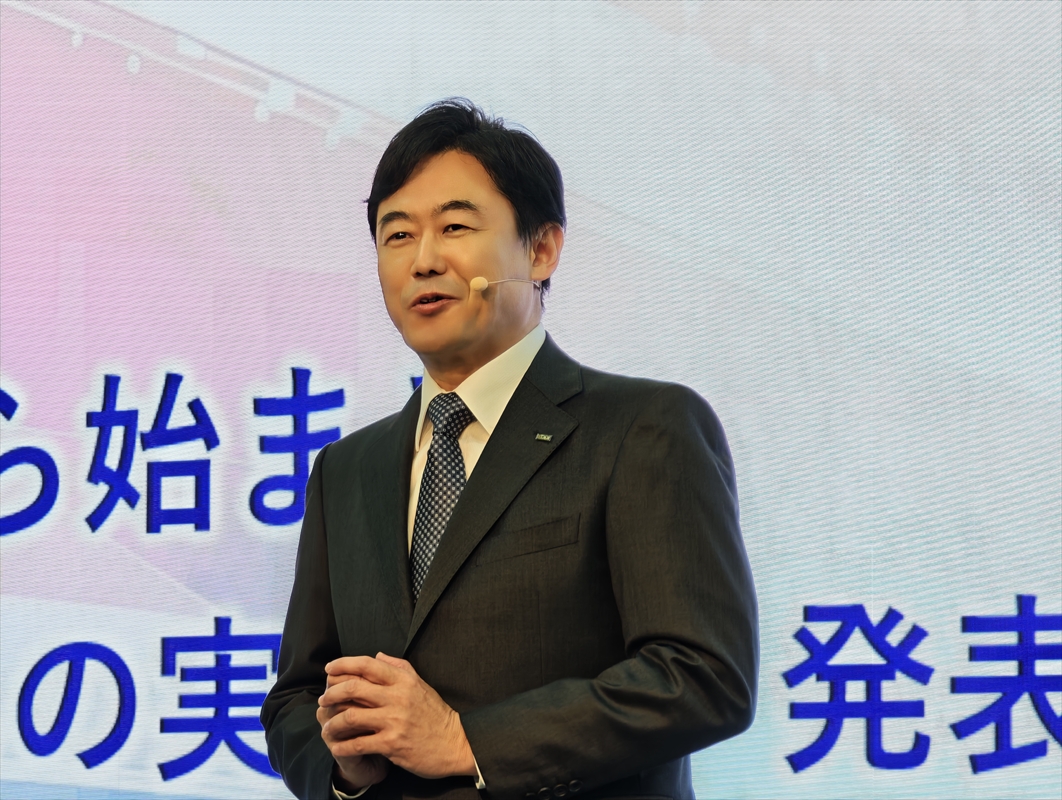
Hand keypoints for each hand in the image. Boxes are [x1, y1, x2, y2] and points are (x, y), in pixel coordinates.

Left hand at [317, 652, 476, 780]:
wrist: (455, 743)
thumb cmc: (436, 714)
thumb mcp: (421, 684)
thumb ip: (400, 667)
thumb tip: (378, 655)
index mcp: (403, 681)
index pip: (367, 665)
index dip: (343, 664)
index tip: (329, 668)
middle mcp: (398, 698)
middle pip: (353, 688)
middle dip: (331, 692)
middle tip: (323, 699)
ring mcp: (394, 721)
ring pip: (350, 717)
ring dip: (332, 722)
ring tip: (326, 725)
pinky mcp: (392, 744)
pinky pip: (358, 744)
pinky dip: (342, 746)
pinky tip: (337, 747)